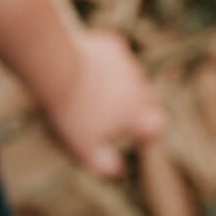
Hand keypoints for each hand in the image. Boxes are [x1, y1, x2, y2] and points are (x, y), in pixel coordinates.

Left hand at [40, 30, 167, 177]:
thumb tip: (115, 171)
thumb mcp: (83, 145)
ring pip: (134, 74)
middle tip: (122, 114)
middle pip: (150, 99)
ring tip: (102, 88)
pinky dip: (108, 60)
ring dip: (125, 82)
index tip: (143, 138)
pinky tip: (91, 62)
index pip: (158, 125)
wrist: (58, 67)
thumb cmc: (72, 109)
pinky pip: (115, 53)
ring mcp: (126, 64)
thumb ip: (102, 162)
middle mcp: (139, 87)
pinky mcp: (111, 44)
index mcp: (138, 113)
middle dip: (141, 107)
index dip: (151, 133)